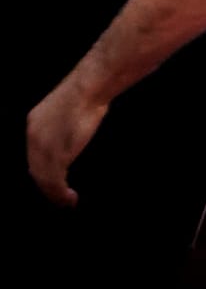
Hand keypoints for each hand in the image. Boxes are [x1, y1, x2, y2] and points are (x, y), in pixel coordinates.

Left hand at [26, 75, 109, 206]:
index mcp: (33, 122)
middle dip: (46, 186)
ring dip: (55, 194)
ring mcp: (44, 147)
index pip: (33, 154)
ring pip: (44, 179)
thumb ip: (61, 124)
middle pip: (35, 170)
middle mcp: (33, 137)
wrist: (89, 87)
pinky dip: (62, 194)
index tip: (52, 181)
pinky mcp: (56, 156)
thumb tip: (69, 136)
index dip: (41, 170)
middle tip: (59, 197)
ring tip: (67, 201)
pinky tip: (70, 198)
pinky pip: (55, 182)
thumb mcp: (66, 107)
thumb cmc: (86, 91)